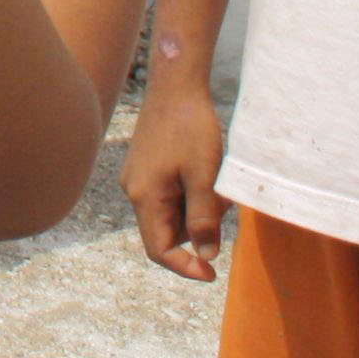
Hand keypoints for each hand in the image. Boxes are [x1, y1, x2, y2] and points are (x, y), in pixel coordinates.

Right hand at [122, 72, 228, 280]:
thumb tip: (206, 255)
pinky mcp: (146, 165)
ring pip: (169, 213)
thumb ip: (204, 219)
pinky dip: (189, 195)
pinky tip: (205, 173)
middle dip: (197, 231)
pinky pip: (168, 194)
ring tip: (216, 184)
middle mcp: (134, 189)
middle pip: (165, 232)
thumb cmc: (190, 128)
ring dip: (195, 210)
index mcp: (144, 196)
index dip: (185, 267)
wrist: (176, 84)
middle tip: (224, 209)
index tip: (213, 273)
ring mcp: (138, 176)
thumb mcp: (204, 177)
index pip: (159, 250)